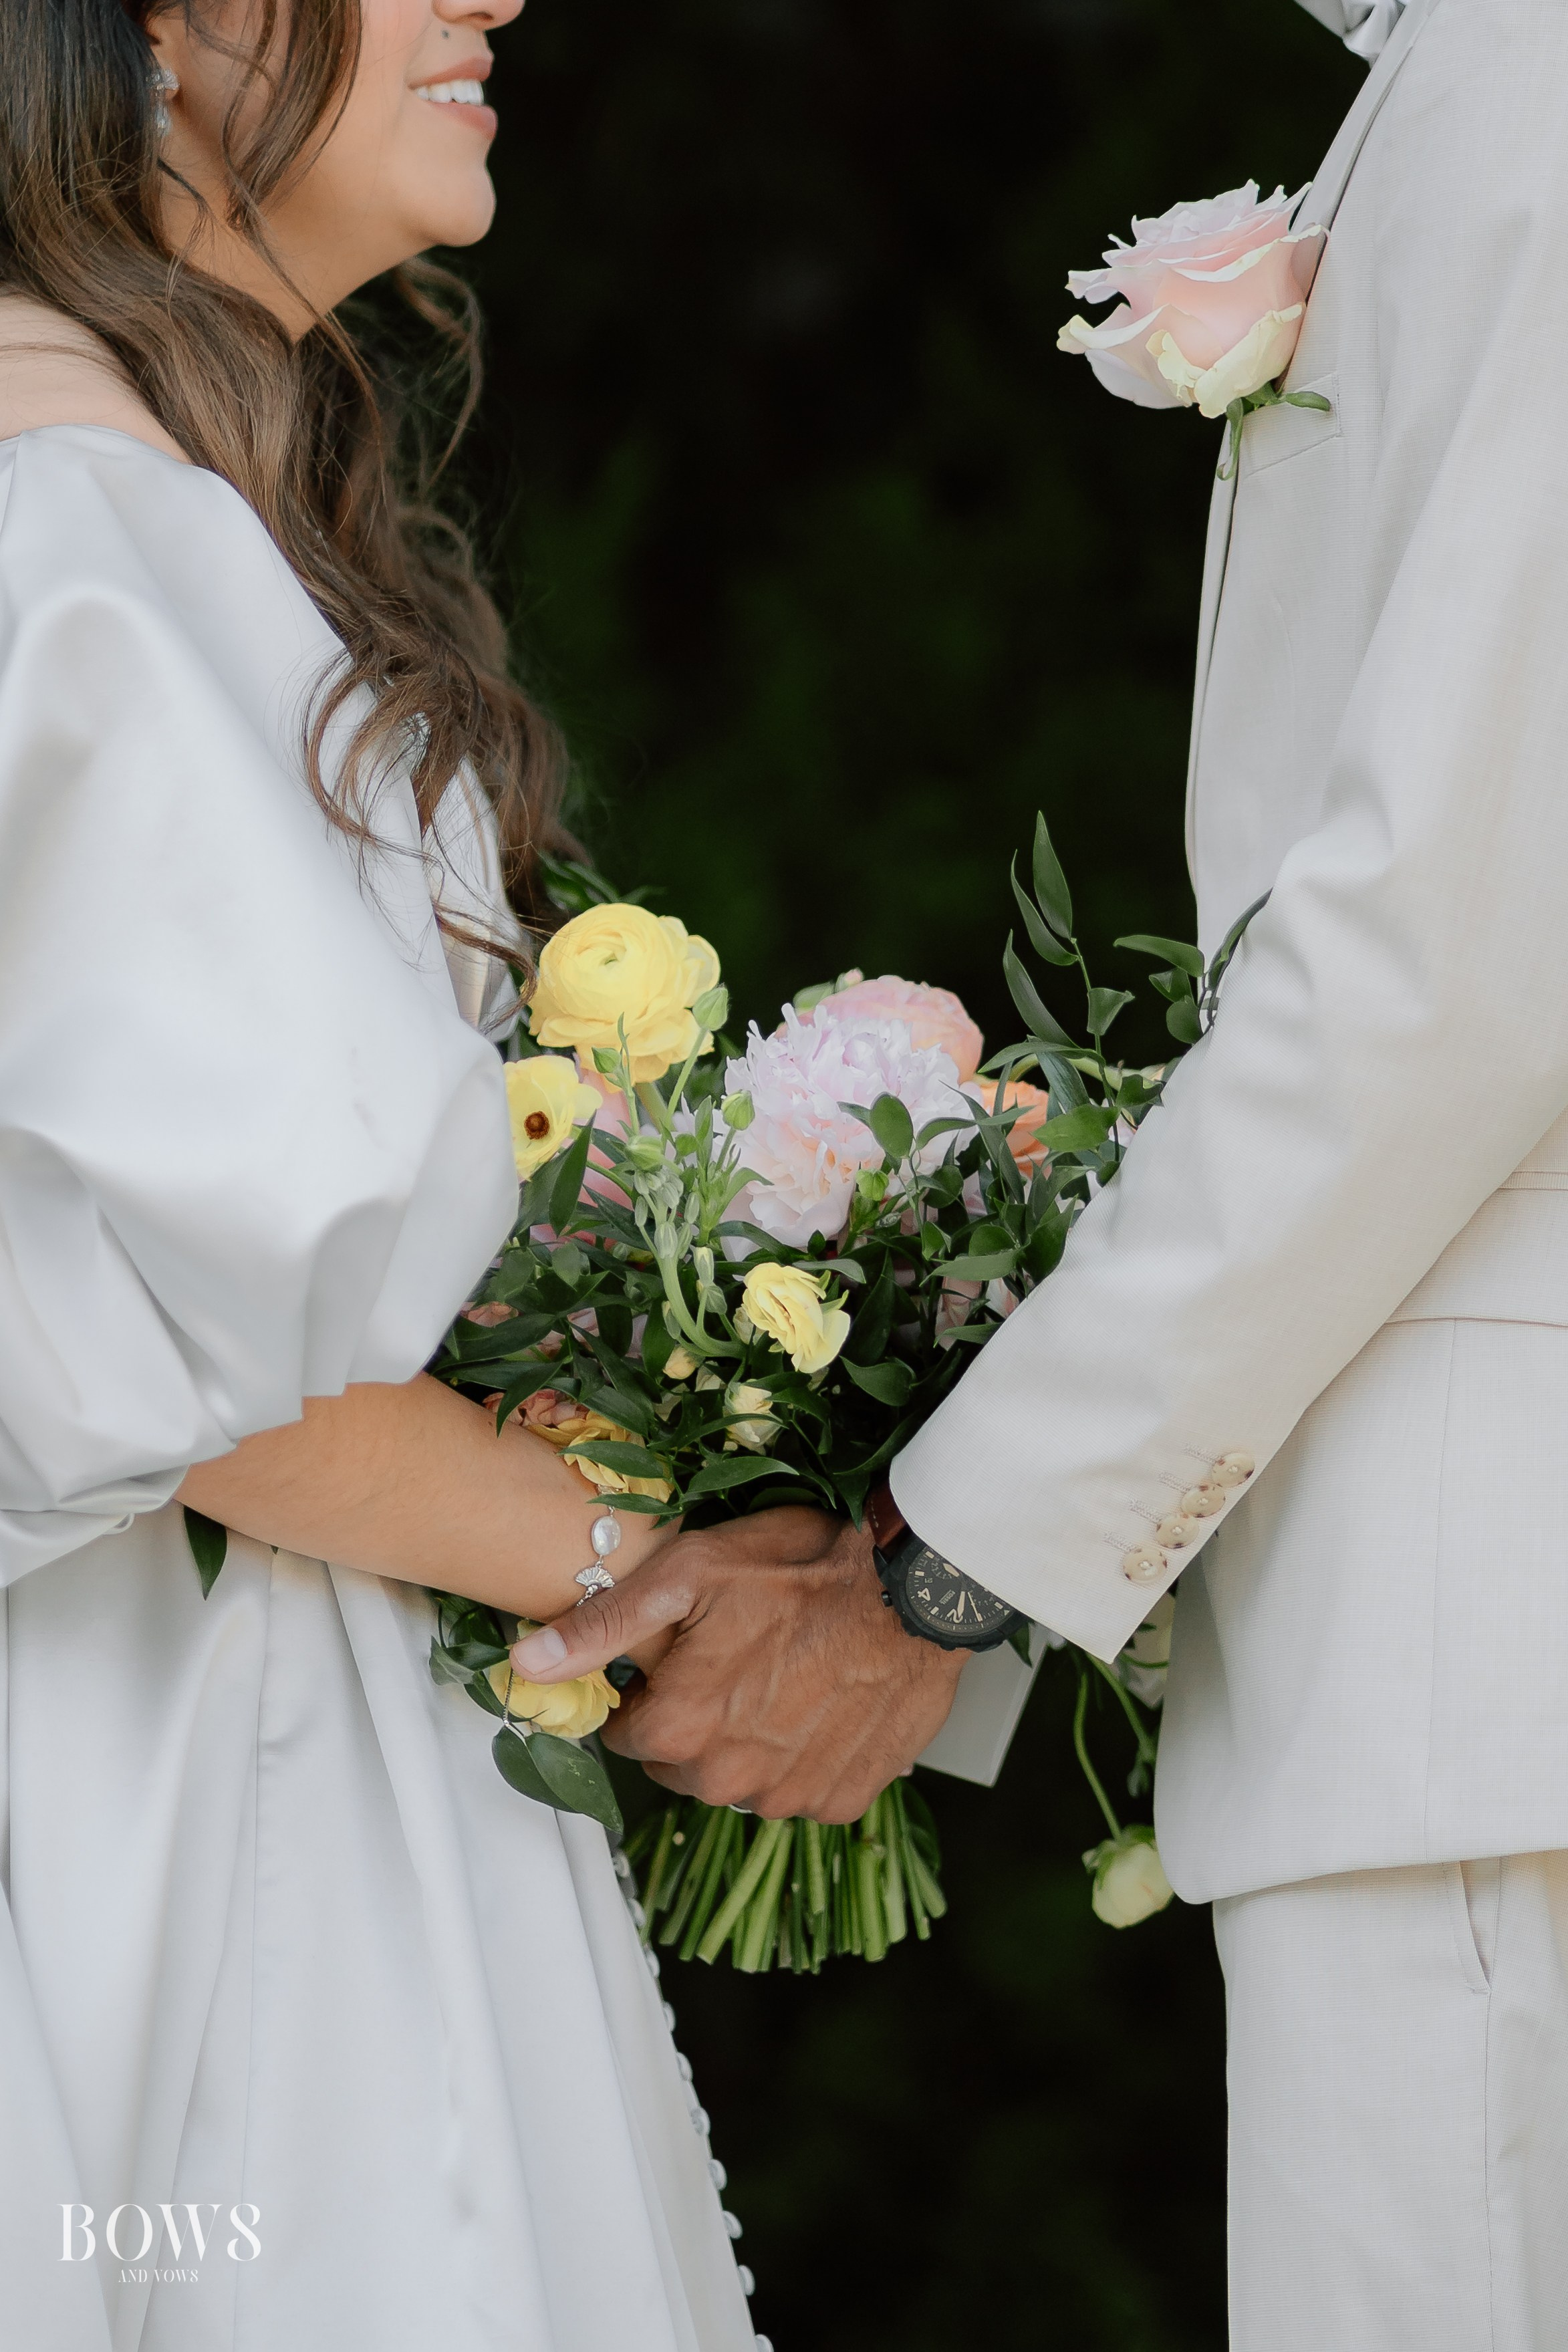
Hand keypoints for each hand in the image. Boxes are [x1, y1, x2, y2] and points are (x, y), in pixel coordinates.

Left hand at [509, 1507, 967, 1821]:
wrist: (914, 1584)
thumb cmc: (803, 1566)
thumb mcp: (688, 1572)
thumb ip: (602, 1626)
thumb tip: (524, 1664)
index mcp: (680, 1729)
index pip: (629, 1732)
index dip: (652, 1688)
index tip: (687, 1651)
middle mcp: (729, 1780)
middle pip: (684, 1762)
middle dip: (700, 1717)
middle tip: (742, 1652)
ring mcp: (791, 1795)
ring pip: (743, 1778)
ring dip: (754, 1738)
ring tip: (788, 1670)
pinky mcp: (845, 1796)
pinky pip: (803, 1788)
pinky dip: (808, 1754)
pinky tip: (826, 1700)